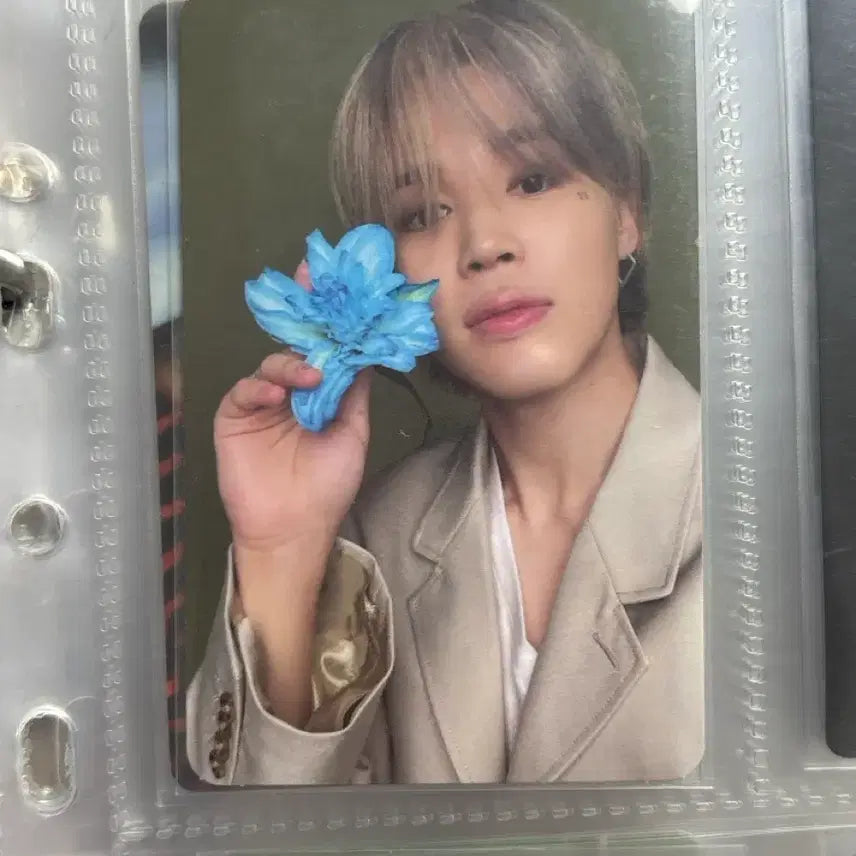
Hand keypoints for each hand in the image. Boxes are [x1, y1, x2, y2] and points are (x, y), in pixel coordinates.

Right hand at [214, 261, 371, 564]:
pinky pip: (246, 390)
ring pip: (274, 363)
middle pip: (297, 343)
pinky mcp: (236, 414)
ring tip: (310, 377)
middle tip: (312, 280)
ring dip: (291, 363)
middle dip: (305, 312)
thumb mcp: (353, 432)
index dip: (332, 318)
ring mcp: (263, 400)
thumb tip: (365, 347)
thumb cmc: (328, 484)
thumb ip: (354, 389)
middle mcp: (293, 389)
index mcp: (322, 391)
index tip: (340, 285)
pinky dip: (262, 387)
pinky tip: (279, 395)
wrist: (293, 527)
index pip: (326, 347)